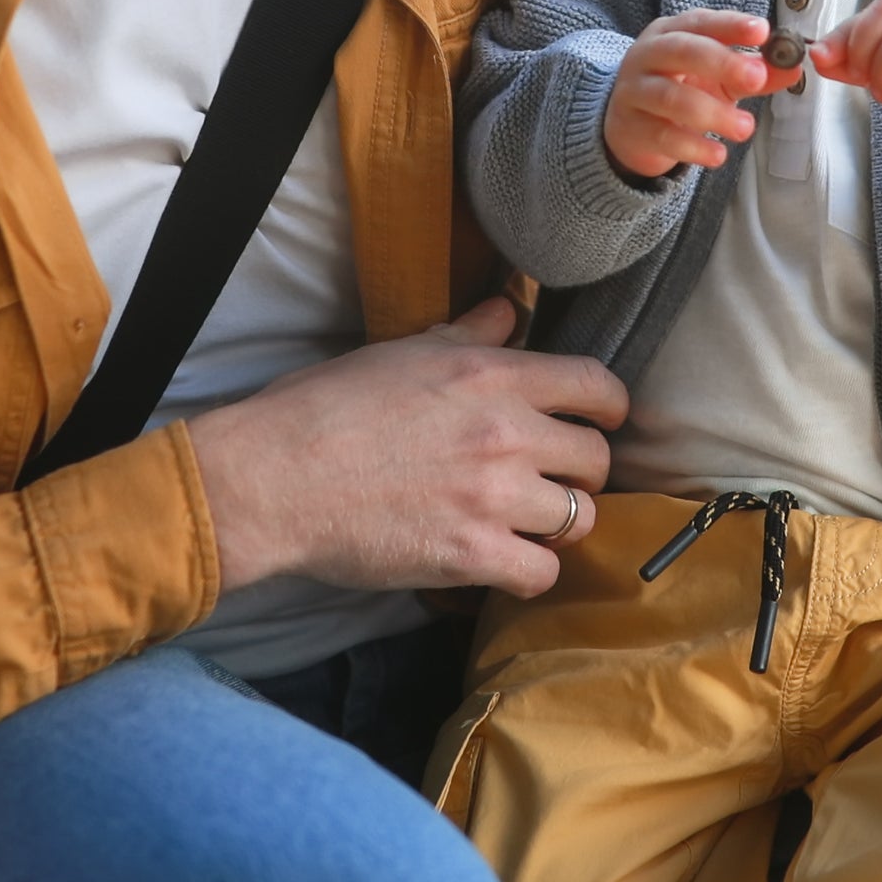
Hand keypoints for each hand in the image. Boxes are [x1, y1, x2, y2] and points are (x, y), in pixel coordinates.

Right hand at [185, 299, 628, 599]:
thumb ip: (468, 334)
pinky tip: (502, 561)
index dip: (607, 408)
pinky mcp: (472, 554)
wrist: (274, 477)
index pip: (596, 386)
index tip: (598, 421)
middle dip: (578, 471)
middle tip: (548, 479)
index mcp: (492, 375)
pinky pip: (541, 573)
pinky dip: (528, 571)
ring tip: (524, 523)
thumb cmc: (323, 408)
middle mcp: (506, 433)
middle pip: (596, 458)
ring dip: (555, 524)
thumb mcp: (401, 353)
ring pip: (578, 518)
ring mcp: (494, 498)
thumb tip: (510, 309)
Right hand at [604, 11, 800, 178]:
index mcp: (671, 33)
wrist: (630, 126)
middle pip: (681, 51)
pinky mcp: (631, 128)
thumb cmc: (679, 90)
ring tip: (744, 128)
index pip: (700, 22)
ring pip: (670, 97)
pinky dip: (693, 147)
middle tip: (756, 78)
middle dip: (722, 63)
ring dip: (712, 113)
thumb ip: (753, 72)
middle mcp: (647, 56)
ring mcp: (634, 92)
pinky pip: (662, 136)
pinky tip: (718, 155)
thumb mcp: (718, 77)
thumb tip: (793, 68)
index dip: (730, 25)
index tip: (762, 32)